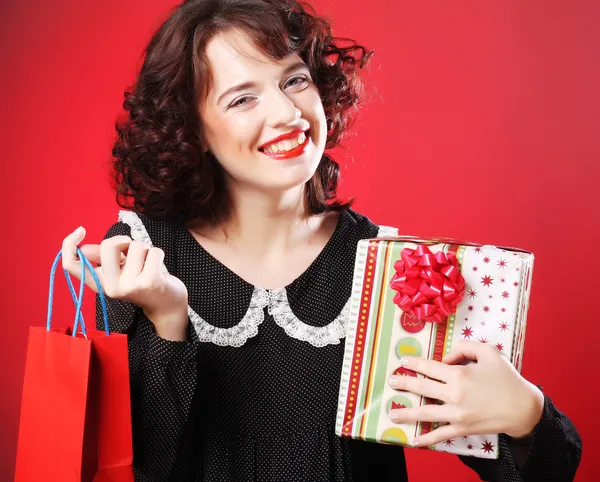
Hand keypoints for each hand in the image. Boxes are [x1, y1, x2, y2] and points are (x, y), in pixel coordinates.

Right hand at [61, 226, 188, 338]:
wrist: (166, 305)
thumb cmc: (142, 282)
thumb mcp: (119, 271)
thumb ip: (103, 259)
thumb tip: (84, 248)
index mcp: (100, 283)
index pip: (71, 265)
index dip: (69, 244)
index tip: (81, 230)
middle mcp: (111, 287)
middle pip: (108, 245)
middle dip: (124, 241)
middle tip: (132, 251)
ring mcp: (130, 285)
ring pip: (136, 245)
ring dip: (145, 249)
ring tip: (148, 264)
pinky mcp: (149, 282)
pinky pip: (153, 251)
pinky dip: (158, 254)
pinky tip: (158, 269)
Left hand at [387, 340, 543, 446]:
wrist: (523, 408)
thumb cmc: (506, 378)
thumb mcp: (488, 352)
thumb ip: (464, 347)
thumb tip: (445, 358)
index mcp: (459, 374)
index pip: (429, 367)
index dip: (414, 363)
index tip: (403, 361)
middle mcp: (454, 394)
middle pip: (422, 388)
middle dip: (404, 384)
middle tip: (391, 382)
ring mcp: (457, 414)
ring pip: (425, 413)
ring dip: (406, 413)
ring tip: (392, 413)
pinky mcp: (462, 428)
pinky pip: (440, 434)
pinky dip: (426, 438)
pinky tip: (414, 440)